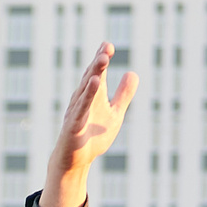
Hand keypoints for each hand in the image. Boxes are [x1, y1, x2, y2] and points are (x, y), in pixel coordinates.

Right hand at [42, 43, 138, 206]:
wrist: (75, 162)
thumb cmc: (92, 137)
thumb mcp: (115, 114)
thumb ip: (123, 94)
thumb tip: (133, 72)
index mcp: (93, 96)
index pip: (98, 73)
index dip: (102, 58)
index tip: (109, 45)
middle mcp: (83, 99)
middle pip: (91, 76)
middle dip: (99, 62)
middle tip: (107, 47)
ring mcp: (77, 111)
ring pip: (86, 89)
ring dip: (94, 73)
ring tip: (103, 59)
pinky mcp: (73, 124)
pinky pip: (81, 107)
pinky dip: (88, 95)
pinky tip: (95, 82)